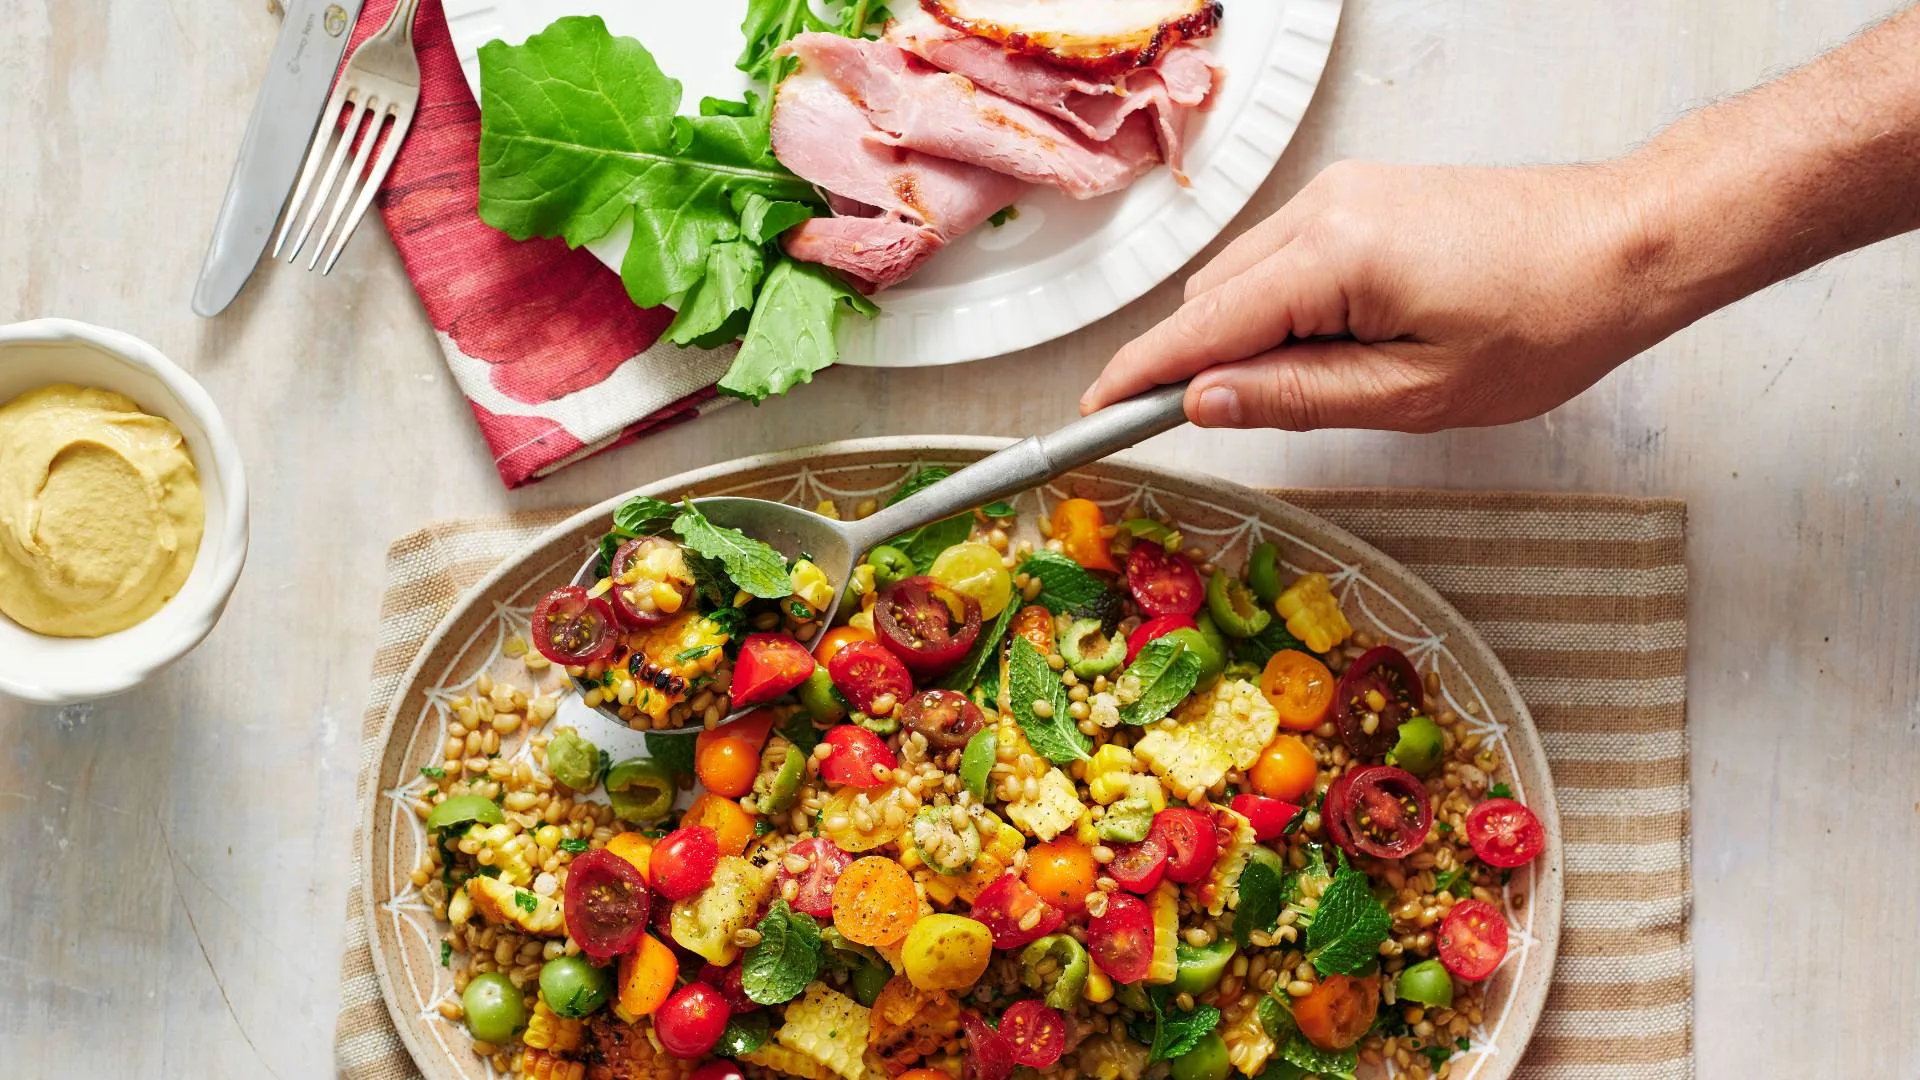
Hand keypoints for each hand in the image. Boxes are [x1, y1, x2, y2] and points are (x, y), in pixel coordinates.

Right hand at [1081, 159, 1691, 431]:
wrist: (1629, 243)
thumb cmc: (1547, 321)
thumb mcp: (1416, 394)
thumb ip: (1296, 398)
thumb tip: (1204, 403)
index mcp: (1333, 254)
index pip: (1200, 325)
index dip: (1140, 376)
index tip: (1091, 415)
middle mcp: (1325, 206)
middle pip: (1212, 297)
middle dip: (1207, 363)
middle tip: (1249, 426)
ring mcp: (1345, 192)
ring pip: (1247, 277)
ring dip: (1253, 337)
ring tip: (1338, 384)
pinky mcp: (1366, 195)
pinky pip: (1288, 258)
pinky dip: (1288, 307)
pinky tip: (1347, 344)